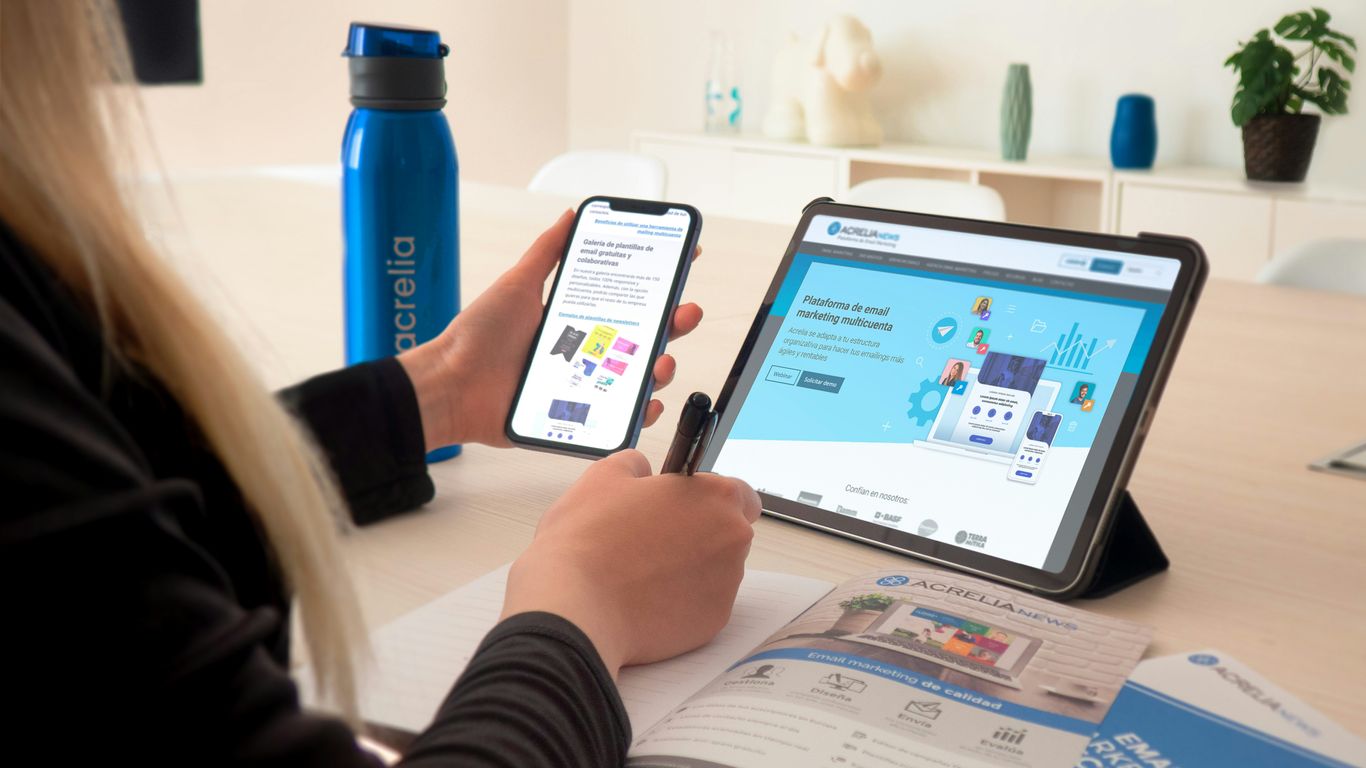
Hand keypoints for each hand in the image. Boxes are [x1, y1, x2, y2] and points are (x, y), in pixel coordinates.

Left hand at [399, 210, 702, 449]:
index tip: (684, 262)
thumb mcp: (518, 285)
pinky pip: (618, 417)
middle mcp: (586, 351)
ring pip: (638, 378)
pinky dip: (639, 413)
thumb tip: (571, 216)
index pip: (629, 300)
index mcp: (577, 319)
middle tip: (685, 313)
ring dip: (660, 369)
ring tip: (660, 362)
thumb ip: (547, 251)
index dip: (659, 285)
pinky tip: (645, 403)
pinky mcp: (577, 417)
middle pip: (645, 338)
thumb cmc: (478, 337)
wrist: (451, 386)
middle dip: (674, 324)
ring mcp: (585, 384)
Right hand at [500, 450, 760, 676]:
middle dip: (699, 534)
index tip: (683, 507)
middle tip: (653, 540)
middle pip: (728, 533)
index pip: (739, 493)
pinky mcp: (713, 622)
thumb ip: (635, 464)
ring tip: (642, 573)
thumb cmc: (589, 540)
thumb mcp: (604, 477)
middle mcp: (732, 539)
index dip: (709, 499)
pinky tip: (645, 599)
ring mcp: (726, 584)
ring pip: (716, 571)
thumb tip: (643, 471)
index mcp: (715, 497)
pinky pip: (702, 605)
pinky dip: (681, 602)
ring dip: (690, 569)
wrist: (577, 609)